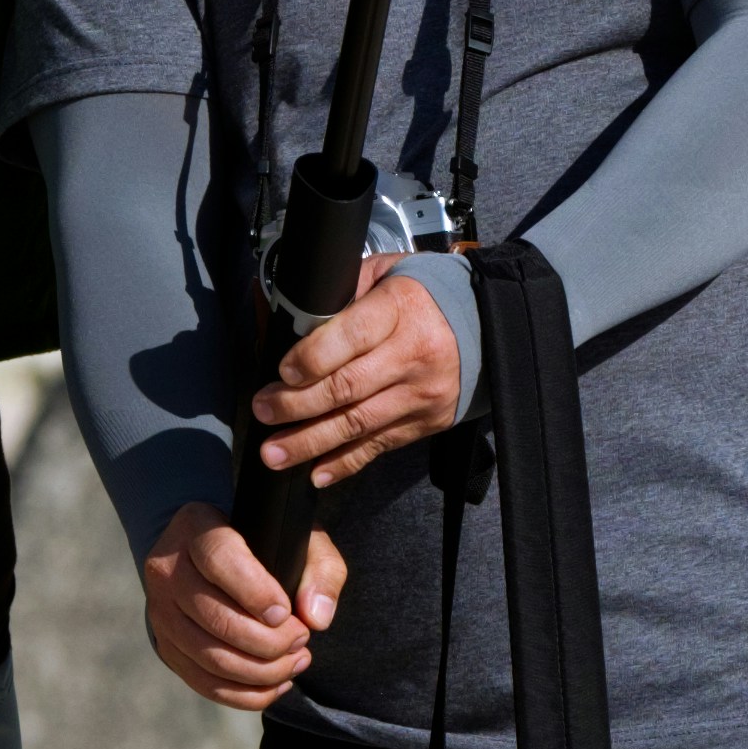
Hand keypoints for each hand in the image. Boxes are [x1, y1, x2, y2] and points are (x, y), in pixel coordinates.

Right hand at [140, 497, 340, 708]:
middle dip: (269, 641)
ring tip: (296, 661)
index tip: (286, 613)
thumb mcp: (300, 539)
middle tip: (302, 639)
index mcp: (196, 527)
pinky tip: (278, 684)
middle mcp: (167, 569)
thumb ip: (320, 570)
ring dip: (263, 671)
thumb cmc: (265, 546)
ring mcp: (161, 612)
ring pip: (211, 658)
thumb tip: (316, 617)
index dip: (255, 592)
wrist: (215, 559)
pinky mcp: (167, 647)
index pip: (219, 559)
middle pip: (216, 618)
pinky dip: (247, 694)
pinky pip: (206, 684)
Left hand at [252, 260, 469, 492]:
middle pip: (347, 387)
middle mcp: (412, 354)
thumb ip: (336, 294)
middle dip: (297, 405)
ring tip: (274, 453)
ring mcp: (421, 393)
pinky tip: (316, 474)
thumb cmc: (418, 295)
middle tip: (263, 410)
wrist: (484, 323)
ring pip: (358, 424)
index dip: (312, 358)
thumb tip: (279, 311)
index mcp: (399, 309)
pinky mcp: (426, 421)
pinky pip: (379, 446)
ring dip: (310, 442)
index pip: (351, 336)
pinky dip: (345, 463)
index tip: (282, 371)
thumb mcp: (381, 274)